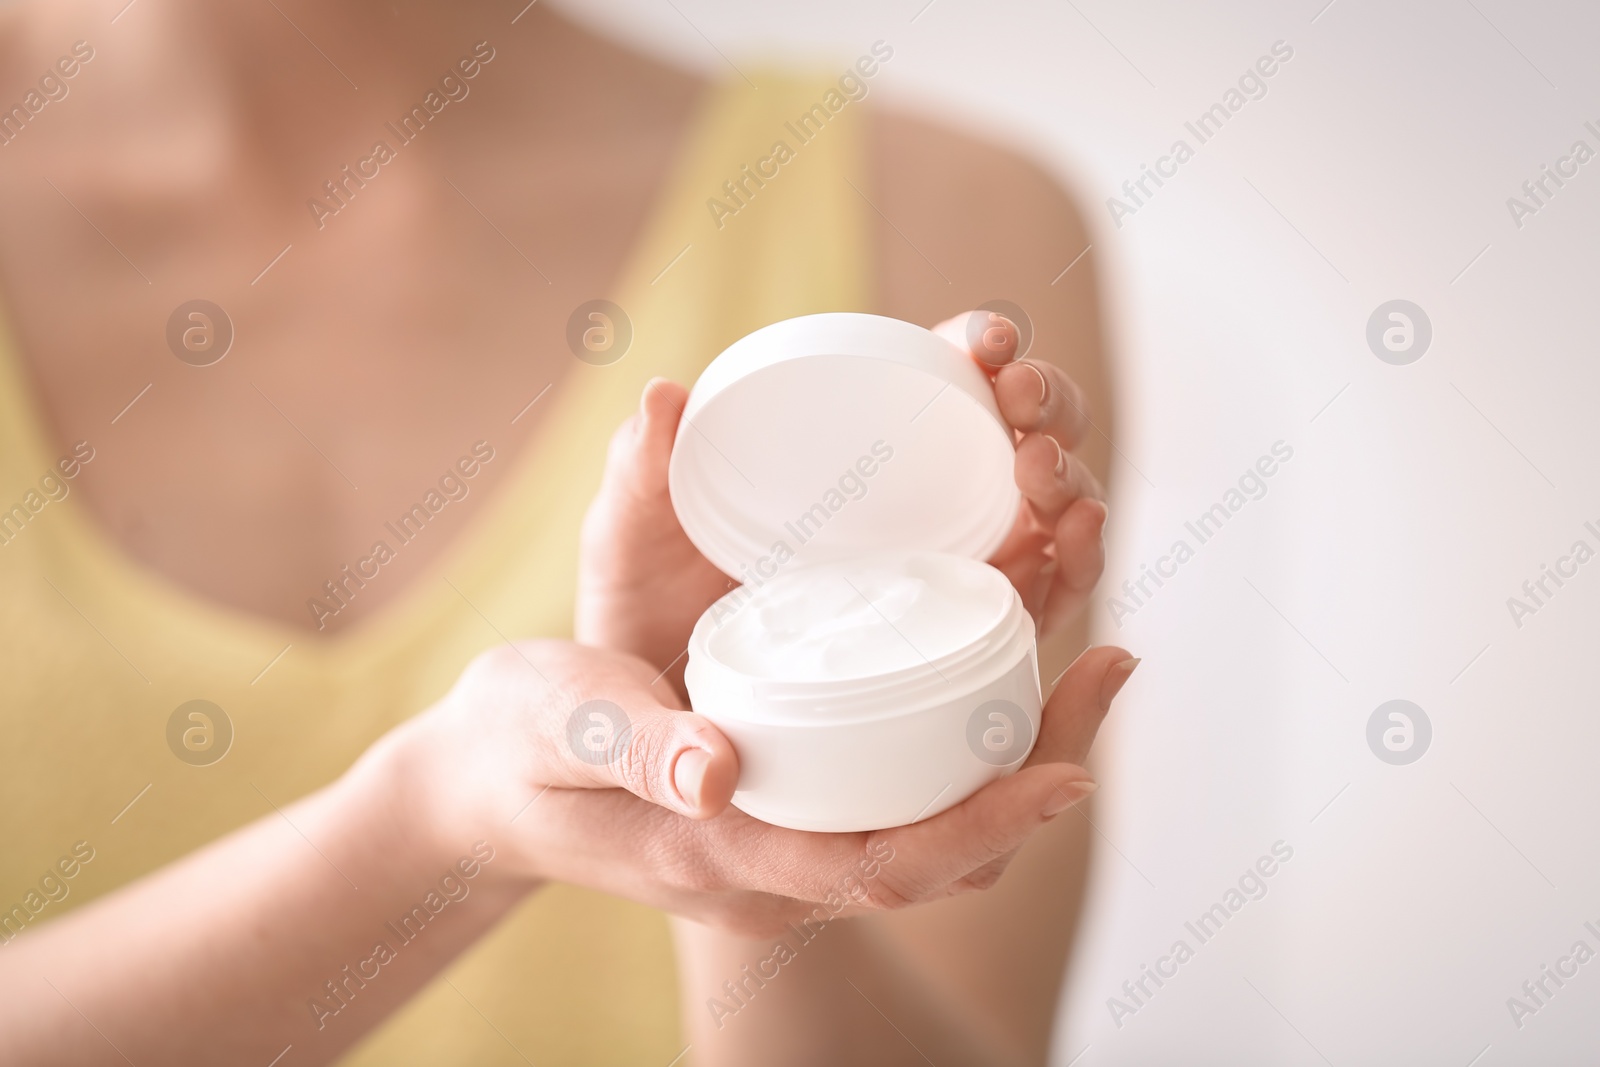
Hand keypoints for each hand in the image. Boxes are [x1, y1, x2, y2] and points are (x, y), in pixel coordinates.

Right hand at [390, 637, 1134, 936]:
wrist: (484, 779)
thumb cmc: (518, 747)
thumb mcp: (561, 728)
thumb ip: (632, 744)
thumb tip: (715, 765)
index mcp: (728, 852)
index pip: (885, 866)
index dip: (984, 824)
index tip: (1071, 766)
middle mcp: (777, 860)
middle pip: (941, 852)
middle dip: (1037, 775)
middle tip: (1111, 668)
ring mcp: (786, 835)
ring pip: (933, 822)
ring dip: (1018, 750)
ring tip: (1086, 654)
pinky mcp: (788, 799)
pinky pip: (902, 790)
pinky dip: (967, 737)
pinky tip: (996, 664)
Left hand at [576, 311, 1108, 694]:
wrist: (647, 715)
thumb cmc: (643, 607)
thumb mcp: (632, 535)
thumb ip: (638, 473)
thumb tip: (659, 394)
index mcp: (857, 451)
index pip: (945, 378)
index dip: (983, 346)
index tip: (986, 342)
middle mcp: (920, 503)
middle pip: (1020, 434)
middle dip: (1047, 405)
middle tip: (1020, 404)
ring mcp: (949, 572)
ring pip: (1047, 512)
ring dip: (1069, 480)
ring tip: (1044, 475)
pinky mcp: (963, 643)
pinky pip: (1042, 601)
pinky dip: (1074, 566)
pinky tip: (1069, 544)